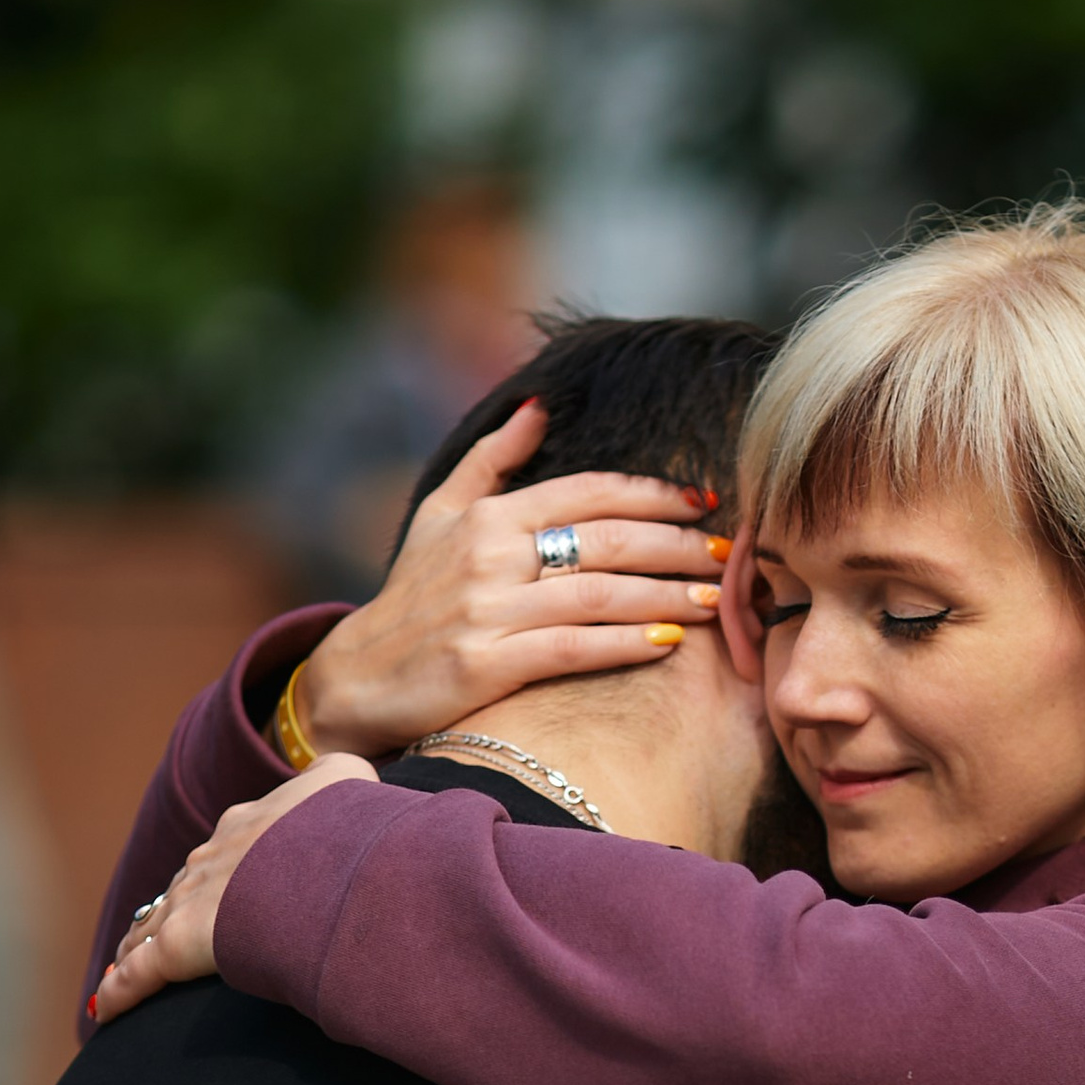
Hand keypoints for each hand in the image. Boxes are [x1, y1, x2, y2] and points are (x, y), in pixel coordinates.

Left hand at [90, 757, 376, 1024]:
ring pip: (149, 927)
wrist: (334, 859)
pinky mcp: (180, 943)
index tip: (210, 890)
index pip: (220, 854)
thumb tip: (347, 773)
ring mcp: (191, 900)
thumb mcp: (347, 781)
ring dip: (137, 947)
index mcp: (247, 828)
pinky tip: (106, 1013)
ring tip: (125, 968)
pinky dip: (122, 992)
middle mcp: (210, 861)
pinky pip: (140, 973)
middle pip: (179, 889)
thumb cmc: (348, 827)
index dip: (214, 875)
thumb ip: (337, 775)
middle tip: (163, 934)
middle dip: (170, 911)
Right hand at [287, 394, 731, 759]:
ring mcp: (486, 610)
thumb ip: (492, 460)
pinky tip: (668, 640)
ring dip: (666, 594)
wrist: (354, 677)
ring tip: (718, 598)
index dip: (653, 495)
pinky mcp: (485, 665)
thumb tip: (540, 406)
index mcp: (488, 516)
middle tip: (729, 553)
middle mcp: (489, 556)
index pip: (588, 492)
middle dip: (677, 544)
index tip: (704, 503)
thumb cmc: (410, 596)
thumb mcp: (439, 515)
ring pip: (599, 593)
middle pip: (606, 540)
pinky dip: (625, 642)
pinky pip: (572, 648)